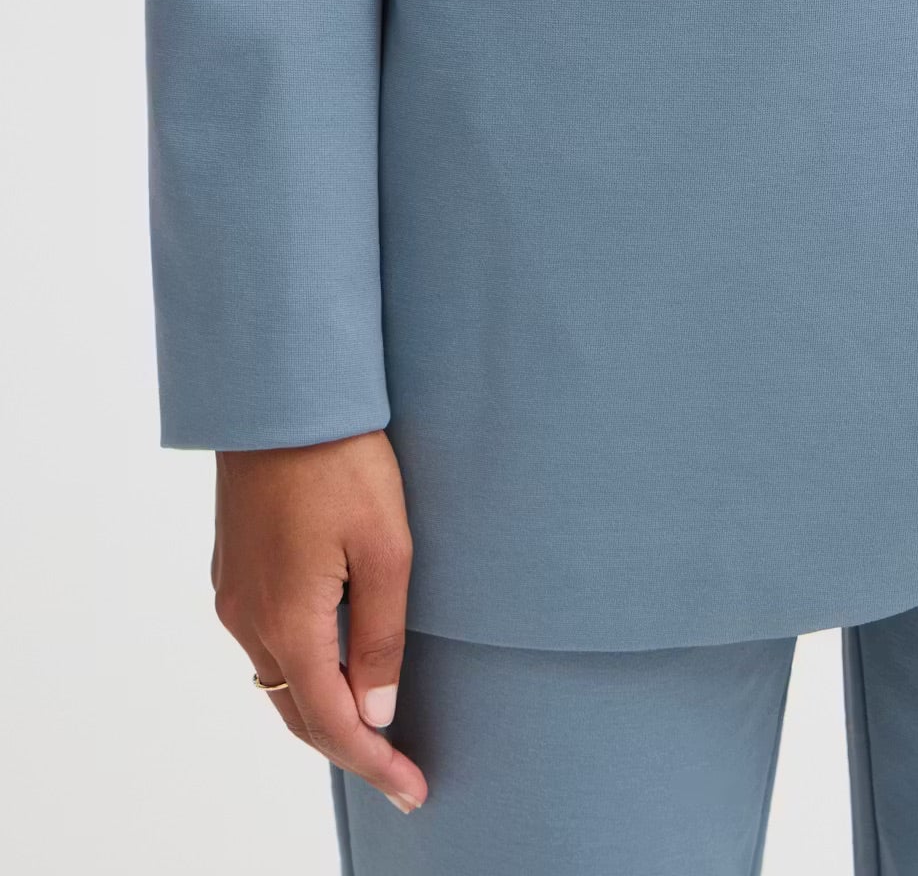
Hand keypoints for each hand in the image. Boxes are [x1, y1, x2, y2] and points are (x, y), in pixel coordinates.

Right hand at [212, 430, 425, 812]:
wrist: (278, 395)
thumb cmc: (341, 462)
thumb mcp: (385, 547)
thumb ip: (379, 635)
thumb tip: (377, 711)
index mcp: (288, 620)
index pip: (332, 722)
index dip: (375, 764)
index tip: (414, 791)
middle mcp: (248, 619)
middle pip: (298, 711)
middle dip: (351, 750)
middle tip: (402, 776)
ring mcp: (234, 594)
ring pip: (278, 679)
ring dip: (322, 711)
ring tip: (374, 730)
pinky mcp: (234, 568)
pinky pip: (267, 643)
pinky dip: (301, 671)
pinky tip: (332, 668)